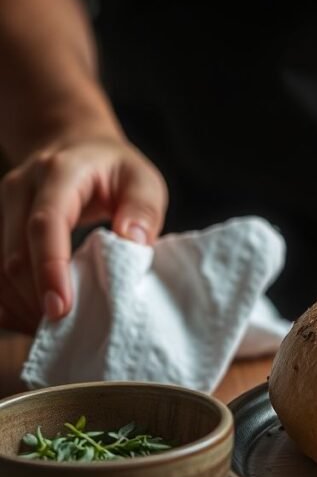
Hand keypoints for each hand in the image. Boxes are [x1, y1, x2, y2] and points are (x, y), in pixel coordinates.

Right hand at [0, 135, 166, 332]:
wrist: (74, 146)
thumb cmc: (115, 169)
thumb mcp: (142, 180)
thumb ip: (142, 210)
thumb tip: (133, 245)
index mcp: (59, 174)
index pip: (45, 224)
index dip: (50, 268)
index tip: (61, 307)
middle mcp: (21, 189)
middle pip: (14, 253)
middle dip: (35, 298)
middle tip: (66, 330)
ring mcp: (3, 208)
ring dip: (22, 305)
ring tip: (53, 330)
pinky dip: (11, 301)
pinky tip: (34, 318)